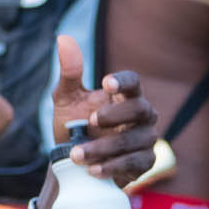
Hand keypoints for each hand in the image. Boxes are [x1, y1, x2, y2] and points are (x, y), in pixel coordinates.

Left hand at [50, 38, 161, 185]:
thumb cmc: (74, 126)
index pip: (133, 82)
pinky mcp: (144, 162)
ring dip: (104, 148)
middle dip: (115, 116)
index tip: (105, 83)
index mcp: (125, 95)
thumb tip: (63, 38)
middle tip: (90, 121)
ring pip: (133, 140)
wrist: (73, 165)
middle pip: (140, 109)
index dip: (123, 82)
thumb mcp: (66, 100)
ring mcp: (145, 139)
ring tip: (77, 154)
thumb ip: (69, 73)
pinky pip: (134, 163)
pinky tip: (93, 170)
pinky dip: (112, 167)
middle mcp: (142, 115)